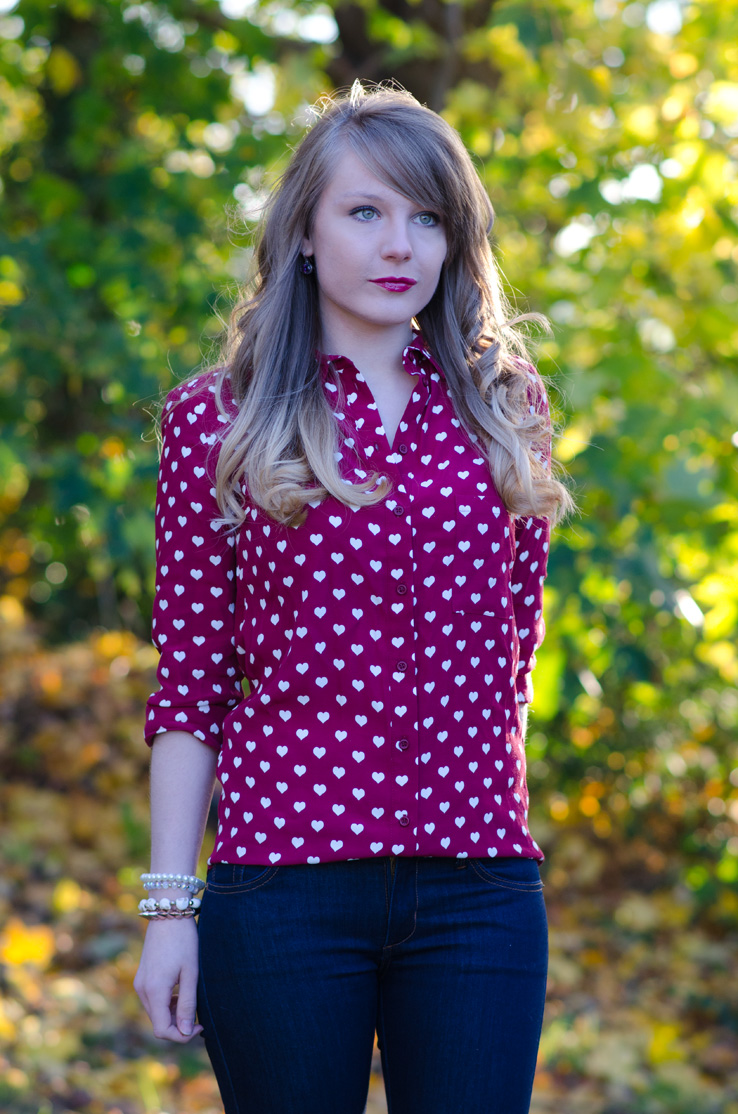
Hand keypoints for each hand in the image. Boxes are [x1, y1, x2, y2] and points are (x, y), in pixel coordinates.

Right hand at [134, 917, 203, 1041]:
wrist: (168, 913)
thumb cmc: (184, 941)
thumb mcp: (191, 973)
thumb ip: (188, 1004)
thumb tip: (187, 1032)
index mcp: (154, 991)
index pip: (162, 1031)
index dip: (182, 1036)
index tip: (200, 1027)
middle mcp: (142, 990)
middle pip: (158, 1023)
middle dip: (179, 1025)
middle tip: (200, 1014)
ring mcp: (140, 983)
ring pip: (156, 1012)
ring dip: (173, 1014)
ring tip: (192, 999)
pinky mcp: (142, 977)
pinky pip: (153, 1000)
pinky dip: (167, 1003)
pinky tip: (181, 991)